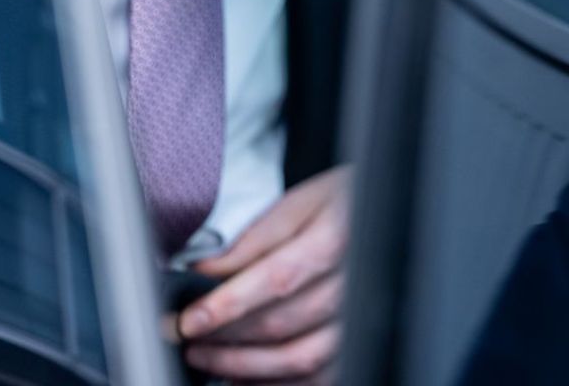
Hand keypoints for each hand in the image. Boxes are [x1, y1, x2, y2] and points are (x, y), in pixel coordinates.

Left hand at [178, 165, 350, 383]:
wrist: (384, 215)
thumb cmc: (342, 203)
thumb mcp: (300, 201)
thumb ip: (255, 237)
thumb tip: (206, 267)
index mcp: (334, 241)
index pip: (276, 279)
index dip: (228, 305)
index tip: (189, 320)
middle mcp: (351, 285)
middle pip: (282, 324)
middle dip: (224, 337)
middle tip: (184, 336)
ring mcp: (357, 321)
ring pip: (297, 360)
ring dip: (243, 366)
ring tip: (206, 358)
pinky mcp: (356, 344)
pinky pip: (316, 379)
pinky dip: (275, 383)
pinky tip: (243, 376)